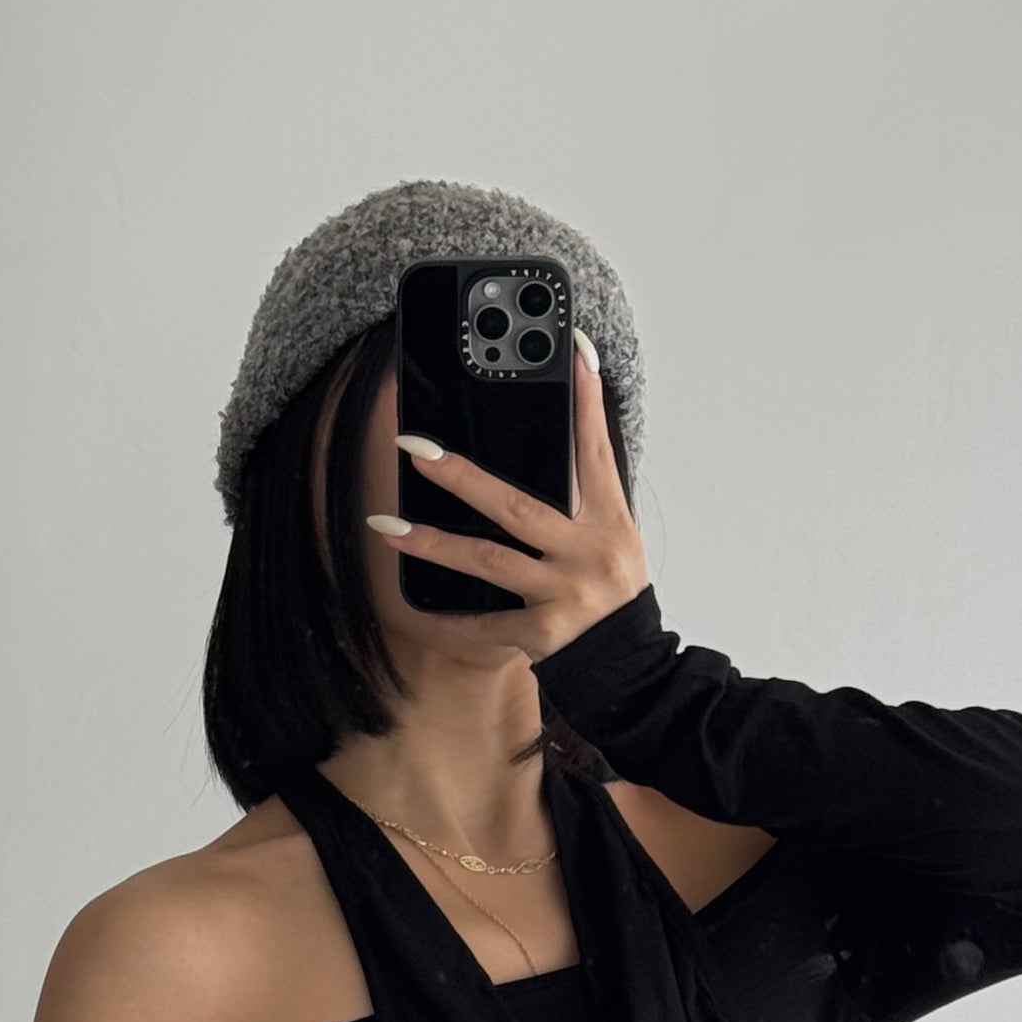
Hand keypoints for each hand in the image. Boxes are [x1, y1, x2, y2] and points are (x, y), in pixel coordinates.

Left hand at [370, 326, 649, 662]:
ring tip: (387, 525)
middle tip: (415, 448)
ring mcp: (566, 595)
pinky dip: (452, 620)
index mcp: (610, 522)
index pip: (594, 453)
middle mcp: (588, 553)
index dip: (586, 402)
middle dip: (461, 476)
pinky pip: (486, 625)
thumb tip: (545, 456)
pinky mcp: (546, 636)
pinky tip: (416, 605)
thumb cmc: (616, 599)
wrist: (634, 670)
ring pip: (488, 562)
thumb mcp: (615, 541)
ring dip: (433, 543)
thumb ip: (584, 501)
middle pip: (516, 507)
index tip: (573, 351)